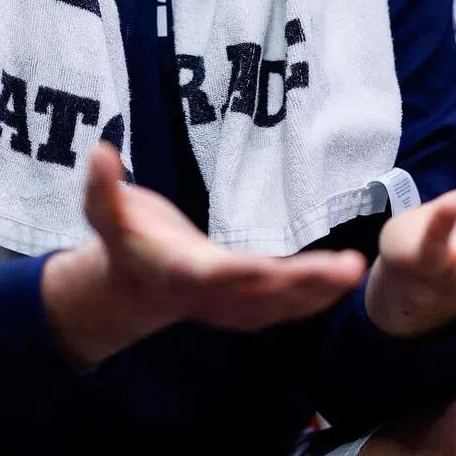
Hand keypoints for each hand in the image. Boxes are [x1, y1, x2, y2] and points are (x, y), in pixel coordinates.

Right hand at [41, 143, 366, 366]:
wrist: (129, 287)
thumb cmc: (122, 239)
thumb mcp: (103, 210)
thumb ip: (103, 184)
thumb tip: (101, 150)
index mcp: (179, 272)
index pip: (214, 275)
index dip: (243, 274)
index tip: (273, 269)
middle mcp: (210, 296)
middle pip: (261, 294)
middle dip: (304, 284)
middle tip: (347, 268)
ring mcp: (230, 305)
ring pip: (279, 304)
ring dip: (318, 291)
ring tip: (354, 271)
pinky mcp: (244, 302)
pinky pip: (282, 304)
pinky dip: (312, 295)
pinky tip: (342, 279)